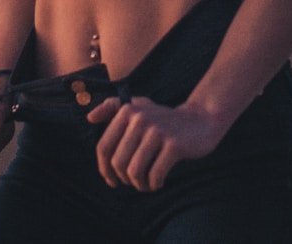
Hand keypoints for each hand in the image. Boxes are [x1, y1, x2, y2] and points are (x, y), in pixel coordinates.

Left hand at [85, 97, 227, 191]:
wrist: (202, 119)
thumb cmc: (165, 119)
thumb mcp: (139, 106)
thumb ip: (112, 108)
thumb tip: (89, 118)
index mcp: (128, 111)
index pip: (104, 147)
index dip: (104, 169)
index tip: (112, 180)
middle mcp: (140, 119)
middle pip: (118, 162)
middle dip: (124, 179)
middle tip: (134, 183)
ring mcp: (157, 131)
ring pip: (134, 171)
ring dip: (139, 185)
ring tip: (146, 185)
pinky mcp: (174, 145)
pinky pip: (155, 175)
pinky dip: (154, 184)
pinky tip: (158, 183)